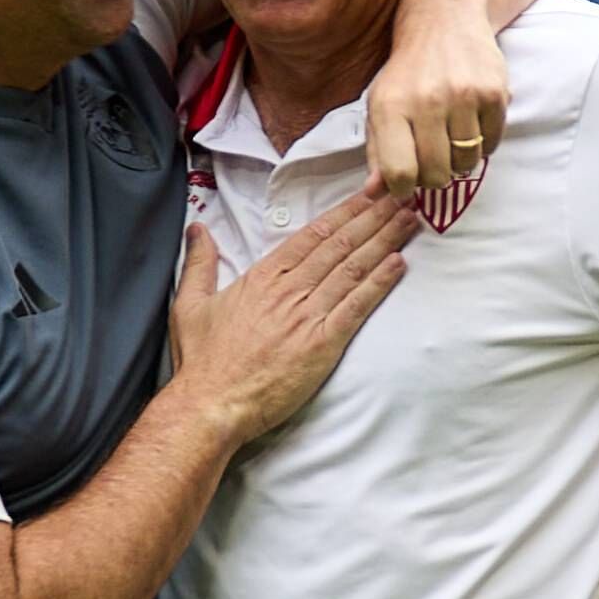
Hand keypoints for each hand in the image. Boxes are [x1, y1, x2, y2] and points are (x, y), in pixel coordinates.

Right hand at [166, 188, 416, 439]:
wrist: (210, 404)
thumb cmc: (202, 361)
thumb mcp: (189, 304)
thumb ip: (198, 263)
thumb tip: (197, 229)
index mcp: (262, 277)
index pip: (312, 235)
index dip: (344, 212)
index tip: (368, 194)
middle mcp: (288, 290)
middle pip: (339, 244)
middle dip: (373, 216)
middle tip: (402, 194)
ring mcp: (306, 316)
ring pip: (352, 269)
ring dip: (384, 241)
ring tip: (409, 220)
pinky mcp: (321, 344)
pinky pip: (356, 307)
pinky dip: (378, 283)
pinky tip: (398, 264)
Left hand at [363, 0, 507, 196]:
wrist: (445, 19)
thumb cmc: (407, 71)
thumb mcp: (381, 106)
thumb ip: (377, 152)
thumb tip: (374, 193)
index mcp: (390, 106)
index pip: (399, 173)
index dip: (403, 187)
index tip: (407, 181)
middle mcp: (426, 100)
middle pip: (436, 174)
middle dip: (434, 176)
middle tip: (432, 158)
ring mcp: (463, 96)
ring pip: (466, 163)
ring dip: (460, 160)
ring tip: (451, 138)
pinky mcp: (494, 92)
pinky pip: (492, 145)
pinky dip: (483, 144)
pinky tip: (471, 123)